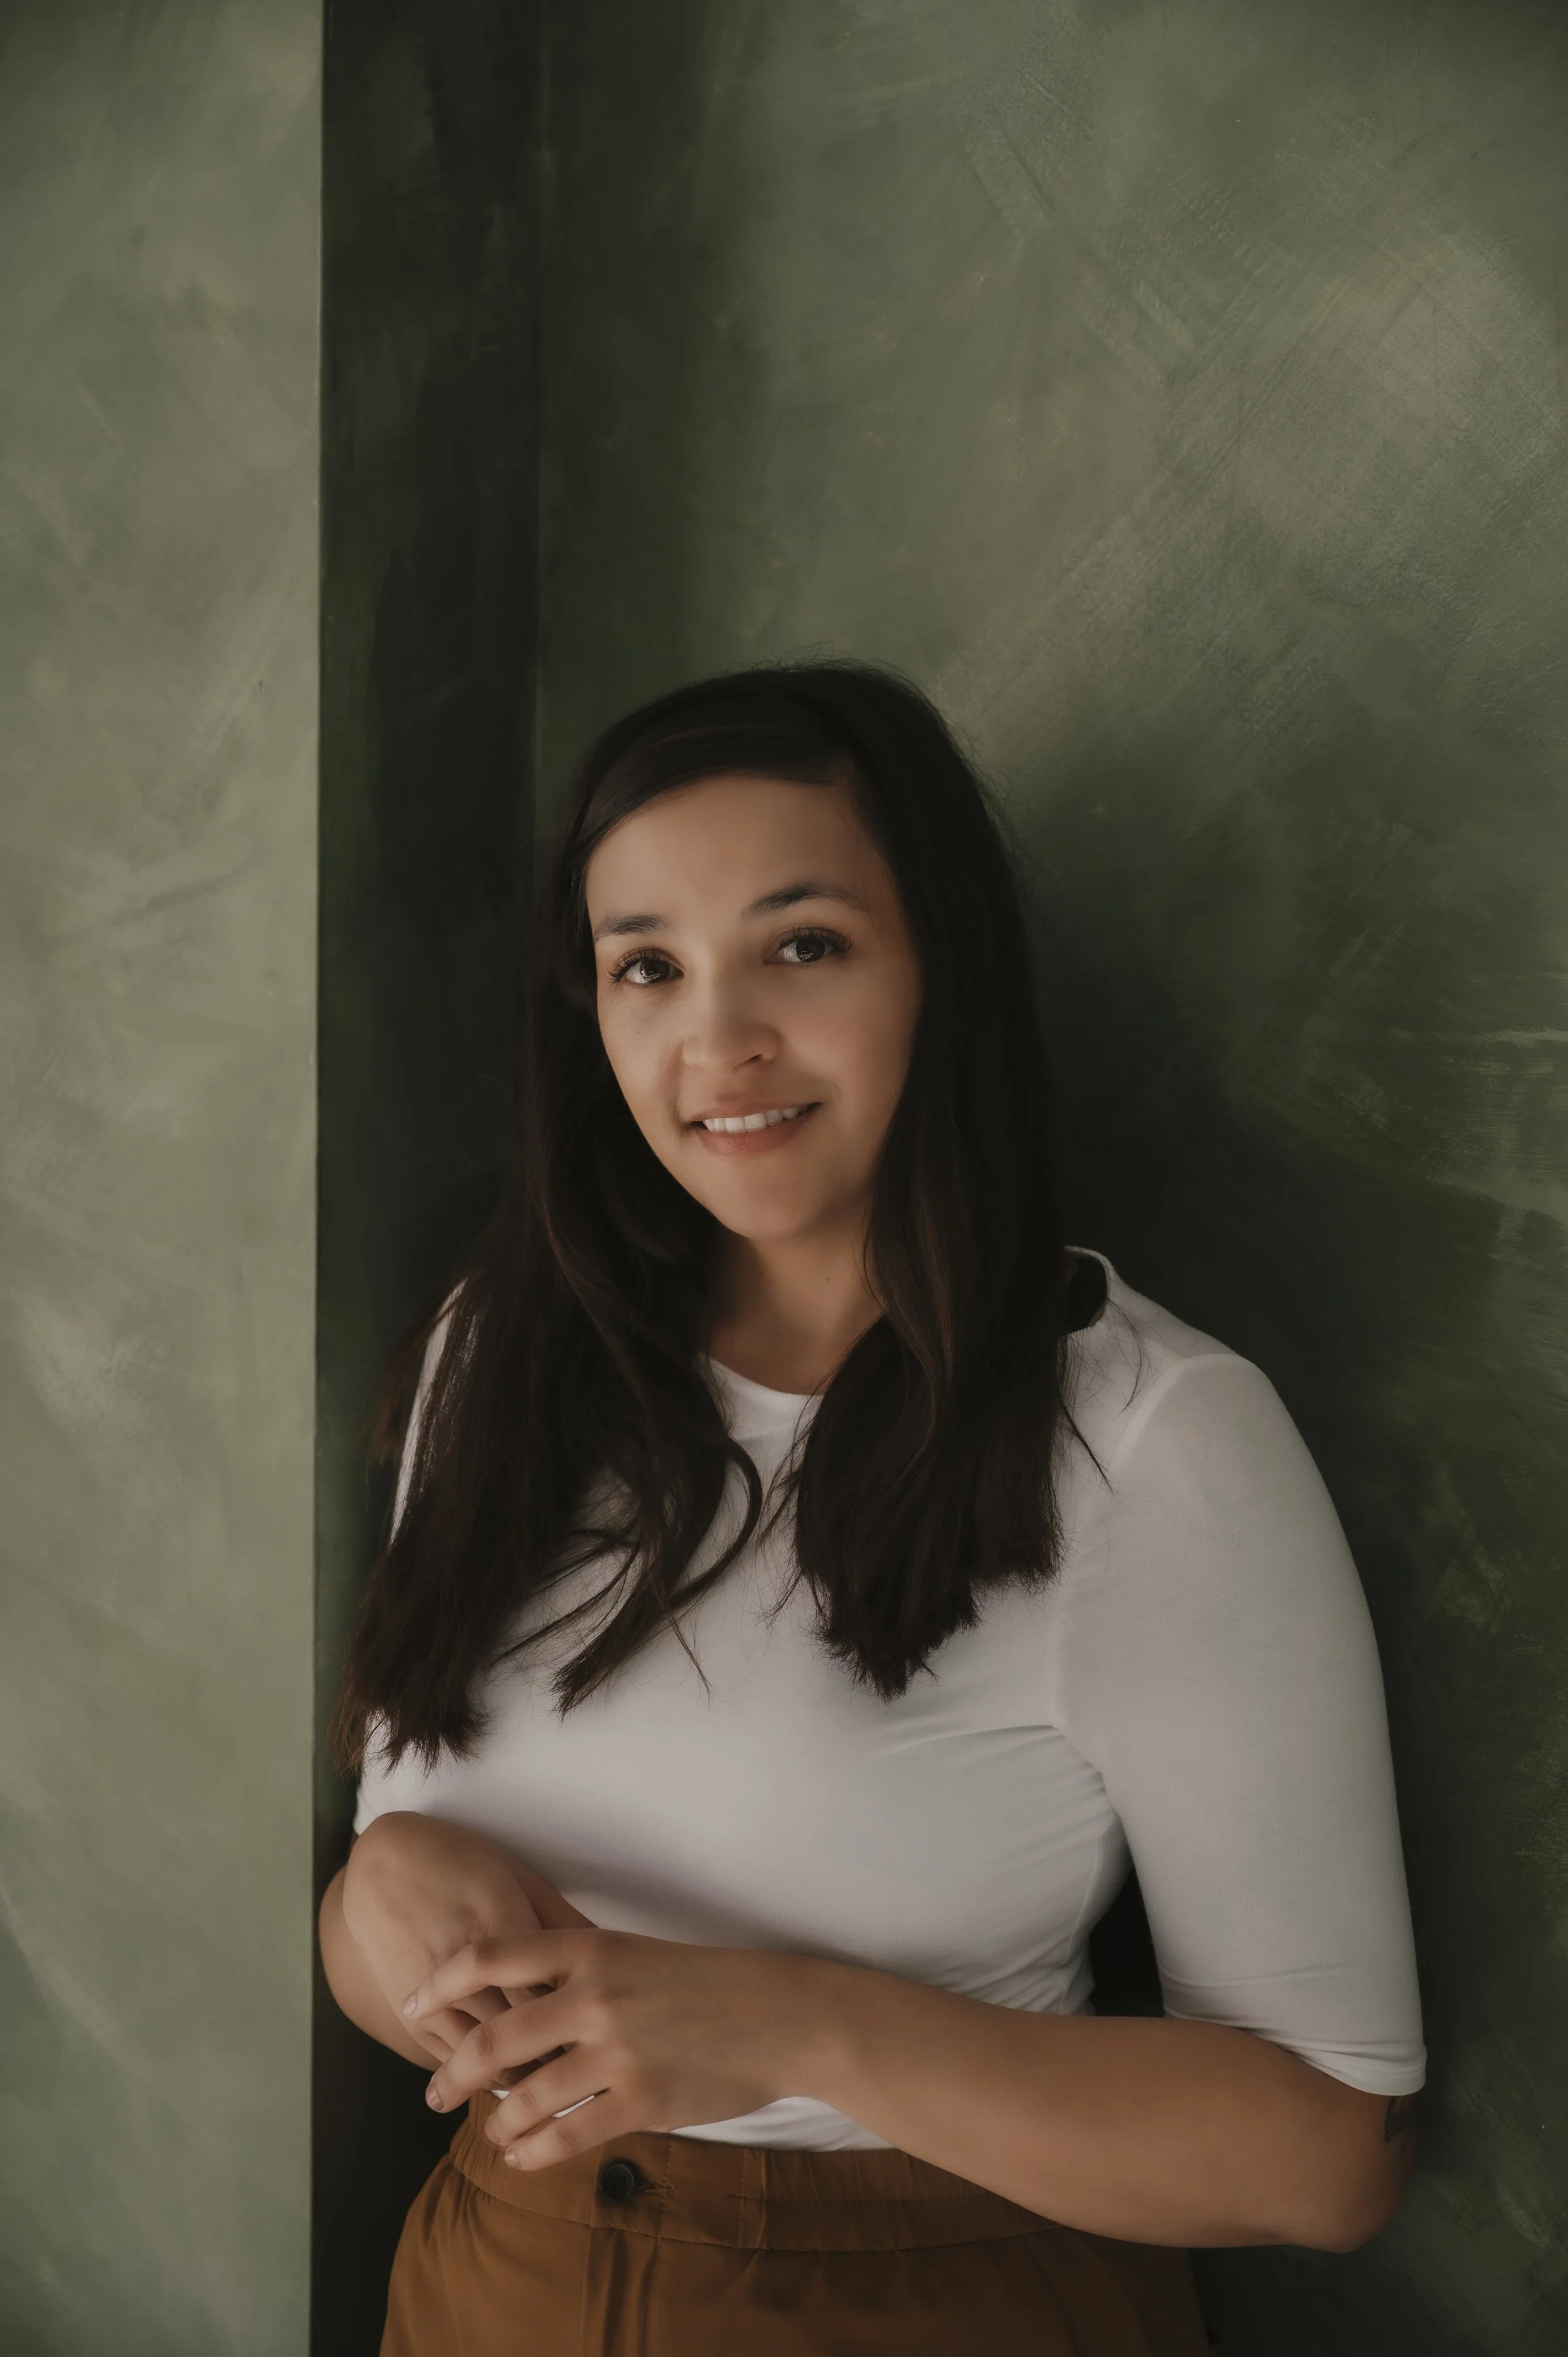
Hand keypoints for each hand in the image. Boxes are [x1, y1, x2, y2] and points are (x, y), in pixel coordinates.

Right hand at [341, 1812, 590, 2066]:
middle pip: (517, 2039)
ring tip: (551, 2091)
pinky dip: (477, 2077)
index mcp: (502, 1927)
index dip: (577, 2032)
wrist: (384, 1865)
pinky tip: (505, 2082)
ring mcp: (432, 1994)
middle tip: (588, 2076)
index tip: (604, 2044)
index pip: (547, 2002)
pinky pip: (448, 2059)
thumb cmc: (462, 1862)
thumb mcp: (521, 1877)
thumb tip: (613, 1957)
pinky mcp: (409, 2012)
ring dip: (518, 2081)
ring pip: (481, 2061)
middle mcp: (465, 1966)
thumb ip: (564, 1920)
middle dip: (554, 2065)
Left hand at [407, 1929, 820, 2167]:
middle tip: (431, 2092)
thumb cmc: (706, 1982)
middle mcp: (594, 1997)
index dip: (439, 1981)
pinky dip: (534, 2151)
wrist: (778, 2014)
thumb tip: (519, 2004)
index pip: (490, 1955)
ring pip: (526, 2097)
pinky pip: (568, 2136)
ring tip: (489, 2131)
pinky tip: (522, 2156)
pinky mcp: (641, 2102)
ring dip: (497, 2121)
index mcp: (590, 1949)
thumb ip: (579, 1971)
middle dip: (453, 2071)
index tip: (410, 2005)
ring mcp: (616, 2052)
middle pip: (495, 2038)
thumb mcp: (636, 1954)